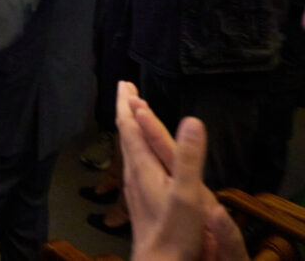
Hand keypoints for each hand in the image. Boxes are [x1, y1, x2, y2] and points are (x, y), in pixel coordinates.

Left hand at [116, 82, 249, 260]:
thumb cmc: (174, 233)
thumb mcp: (186, 193)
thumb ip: (187, 157)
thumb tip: (191, 120)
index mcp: (143, 166)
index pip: (130, 127)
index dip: (128, 104)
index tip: (125, 84)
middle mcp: (134, 173)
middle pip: (126, 134)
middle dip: (126, 110)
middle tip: (125, 89)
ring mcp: (135, 187)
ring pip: (129, 149)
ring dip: (130, 127)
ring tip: (132, 114)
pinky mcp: (141, 199)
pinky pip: (135, 162)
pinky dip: (137, 146)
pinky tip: (142, 154)